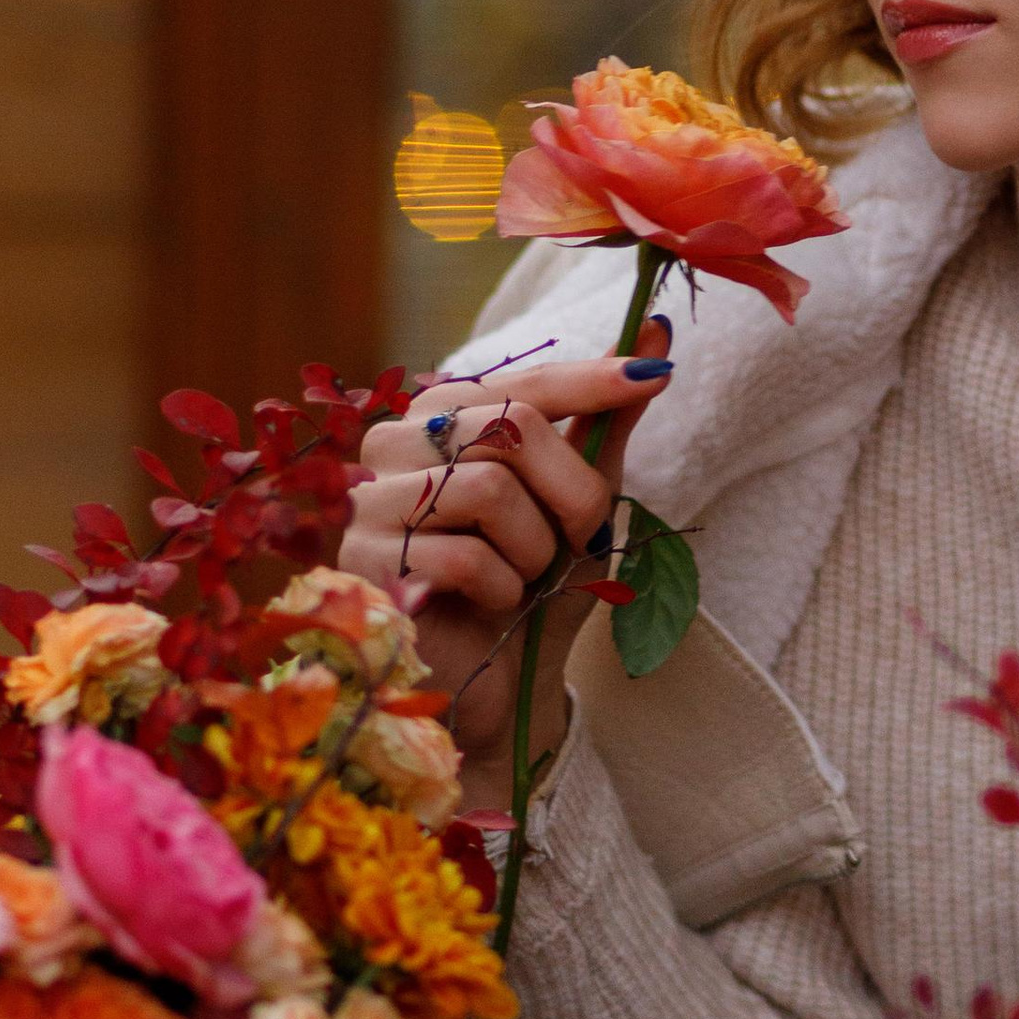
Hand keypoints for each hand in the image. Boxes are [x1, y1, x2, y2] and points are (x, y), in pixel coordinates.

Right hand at [340, 325, 671, 796]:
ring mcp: (369, 502)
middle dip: (571, 490)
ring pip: (487, 488)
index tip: (654, 375)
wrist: (500, 687)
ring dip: (534, 547)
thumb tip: (656, 331)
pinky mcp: (362, 564)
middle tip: (575, 539)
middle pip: (509, 427)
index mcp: (440, 416)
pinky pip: (463, 555)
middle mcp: (393, 444)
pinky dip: (502, 587)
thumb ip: (605, 421)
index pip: (521, 381)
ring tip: (523, 577)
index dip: (589, 379)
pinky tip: (490, 605)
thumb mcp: (580, 501)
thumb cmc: (534, 586)